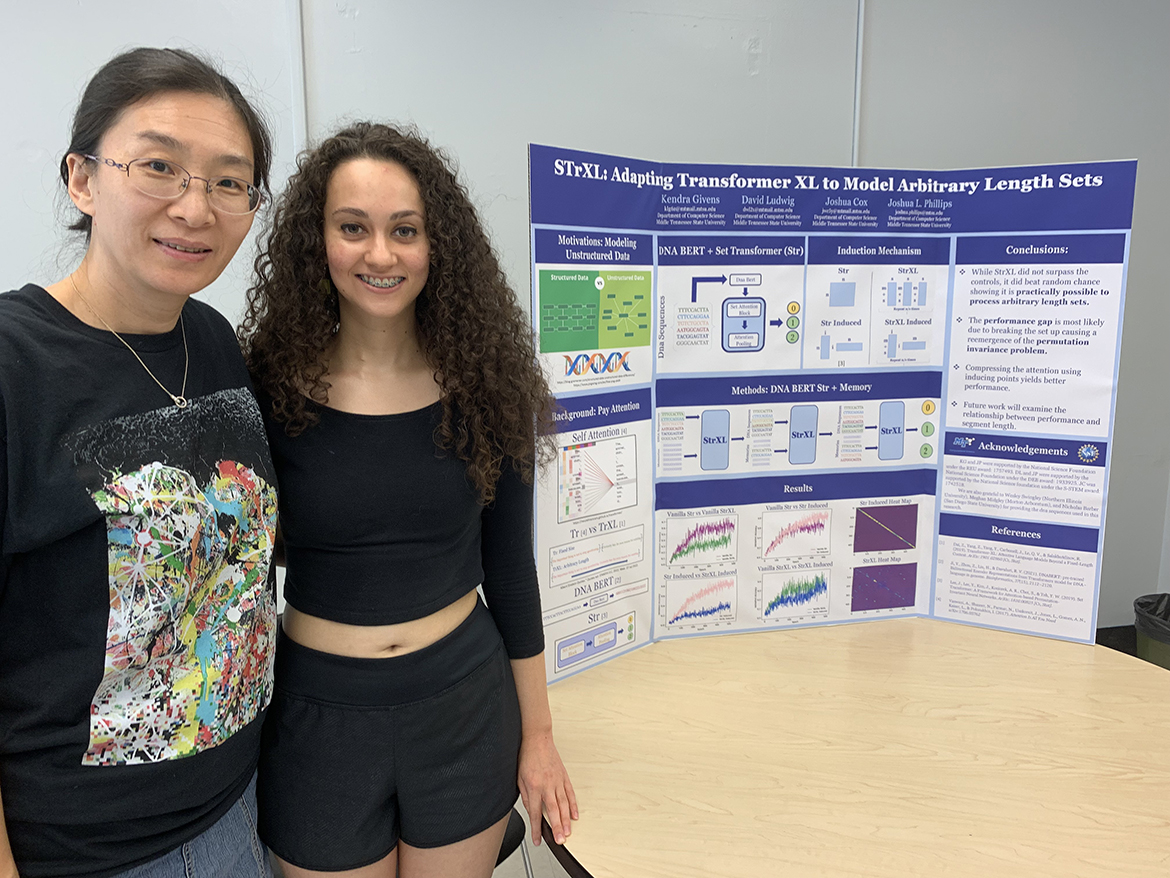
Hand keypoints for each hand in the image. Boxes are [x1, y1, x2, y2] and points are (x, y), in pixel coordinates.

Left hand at [517, 729, 578, 845]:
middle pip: (553, 811)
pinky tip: (574, 815)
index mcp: (533, 786)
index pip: (535, 813)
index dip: (536, 829)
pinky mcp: (564, 777)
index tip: (537, 840)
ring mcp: (557, 781)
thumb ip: (525, 796)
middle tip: (561, 840)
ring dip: (566, 821)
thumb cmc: (527, 757)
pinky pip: (570, 794)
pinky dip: (573, 806)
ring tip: (568, 832)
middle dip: (557, 828)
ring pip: (564, 805)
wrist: (537, 739)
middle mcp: (547, 785)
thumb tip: (531, 810)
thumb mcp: (519, 778)